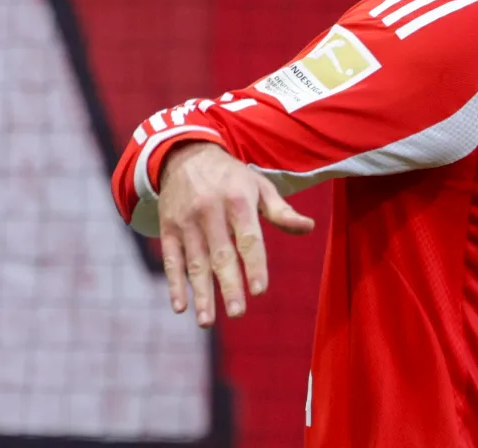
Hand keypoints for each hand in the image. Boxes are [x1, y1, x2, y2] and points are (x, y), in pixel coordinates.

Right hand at [157, 142, 315, 327]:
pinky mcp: (168, 228)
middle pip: (221, 255)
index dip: (255, 264)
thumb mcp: (260, 186)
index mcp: (238, 201)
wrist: (186, 156)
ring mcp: (187, 221)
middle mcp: (210, 212)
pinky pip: (171, 260)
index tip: (260, 290)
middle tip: (238, 313)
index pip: (249, 238)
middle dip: (229, 286)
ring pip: (195, 262)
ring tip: (208, 322)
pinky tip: (181, 307)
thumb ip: (282, 211)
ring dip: (201, 293)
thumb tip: (309, 227)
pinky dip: (175, 284)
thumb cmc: (232, 177)